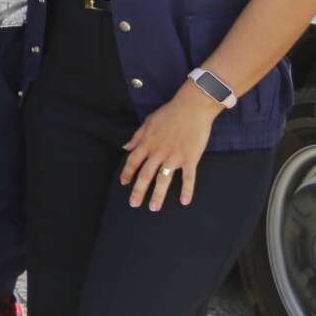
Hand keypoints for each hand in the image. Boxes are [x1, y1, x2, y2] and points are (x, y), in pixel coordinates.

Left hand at [119, 87, 220, 209]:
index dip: (127, 173)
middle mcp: (158, 152)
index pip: (133, 161)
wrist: (192, 108)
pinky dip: (187, 190)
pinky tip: (185, 201)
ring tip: (153, 207)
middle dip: (138, 191)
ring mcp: (174, 156)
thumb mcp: (148, 122)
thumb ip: (137, 136)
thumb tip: (125, 147)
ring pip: (163, 180)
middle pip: (145, 175)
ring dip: (158, 195)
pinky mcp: (190, 158)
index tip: (124, 184)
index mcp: (147, 143)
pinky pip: (188, 178)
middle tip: (134, 204)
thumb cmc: (170, 113)